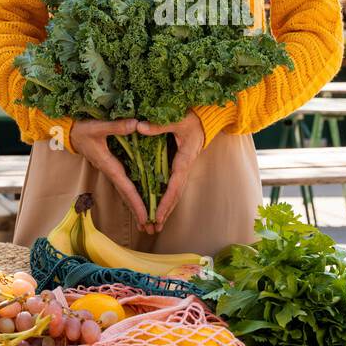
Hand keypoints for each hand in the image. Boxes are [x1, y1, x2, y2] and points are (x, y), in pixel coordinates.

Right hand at [69, 119, 146, 223]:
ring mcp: (111, 171)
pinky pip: (125, 184)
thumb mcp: (98, 126)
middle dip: (138, 212)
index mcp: (110, 166)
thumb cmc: (82, 130)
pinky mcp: (112, 167)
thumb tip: (137, 124)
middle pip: (127, 196)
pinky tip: (140, 201)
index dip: (137, 203)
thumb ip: (116, 126)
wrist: (70, 132)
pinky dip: (133, 196)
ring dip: (136, 207)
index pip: (126, 188)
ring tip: (147, 222)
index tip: (146, 217)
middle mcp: (111, 172)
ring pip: (126, 192)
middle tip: (151, 229)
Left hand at [135, 114, 204, 233]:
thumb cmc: (192, 119)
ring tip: (156, 224)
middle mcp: (185, 168)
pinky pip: (174, 186)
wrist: (206, 119)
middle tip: (154, 226)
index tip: (158, 214)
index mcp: (184, 160)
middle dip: (165, 211)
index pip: (174, 185)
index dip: (166, 200)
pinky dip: (168, 199)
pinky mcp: (181, 167)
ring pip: (175, 193)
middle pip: (175, 194)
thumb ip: (159, 125)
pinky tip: (161, 208)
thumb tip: (139, 127)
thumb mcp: (177, 120)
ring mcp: (184, 168)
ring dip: (167, 209)